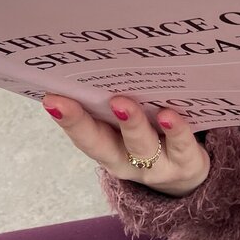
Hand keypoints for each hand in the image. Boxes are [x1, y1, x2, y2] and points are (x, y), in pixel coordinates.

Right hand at [41, 92, 210, 197]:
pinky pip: (181, 145)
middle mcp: (128, 162)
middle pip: (104, 144)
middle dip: (83, 122)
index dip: (67, 119)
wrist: (189, 175)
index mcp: (110, 149)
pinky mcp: (187, 162)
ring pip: (142, 146)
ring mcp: (158, 165)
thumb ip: (111, 106)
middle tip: (68, 100)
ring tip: (121, 104)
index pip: (84, 135)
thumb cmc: (152, 138)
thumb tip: (92, 64)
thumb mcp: (129, 129)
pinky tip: (167, 114)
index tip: (49, 97)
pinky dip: (175, 130)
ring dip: (130, 124)